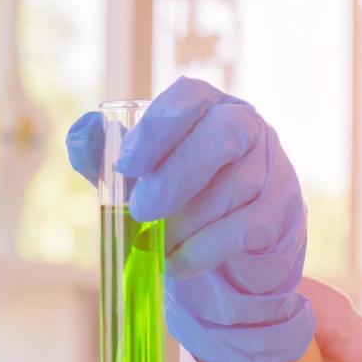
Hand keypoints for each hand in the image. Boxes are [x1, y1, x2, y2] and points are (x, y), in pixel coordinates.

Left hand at [66, 77, 314, 361]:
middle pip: (223, 134)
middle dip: (176, 175)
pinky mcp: (281, 214)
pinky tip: (178, 262)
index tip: (126, 164)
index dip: (157, 129)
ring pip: (231, 189)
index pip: (189, 99)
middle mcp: (247, 129)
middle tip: (141, 210)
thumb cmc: (178, 203)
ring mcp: (272, 169)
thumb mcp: (136, 178)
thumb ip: (102, 155)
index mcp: (207, 109)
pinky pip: (241, 230)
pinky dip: (201, 251)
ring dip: (184, 224)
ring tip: (158, 244)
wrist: (230, 257)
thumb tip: (80, 135)